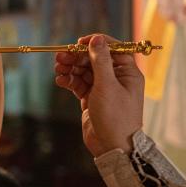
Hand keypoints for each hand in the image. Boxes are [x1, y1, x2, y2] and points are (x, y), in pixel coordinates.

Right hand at [55, 33, 143, 155]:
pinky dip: (70, 81)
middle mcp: (117, 78)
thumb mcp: (107, 85)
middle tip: (60, 56)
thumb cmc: (115, 117)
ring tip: (58, 68)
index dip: (95, 44)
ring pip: (84, 71)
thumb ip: (101, 61)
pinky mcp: (92, 99)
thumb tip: (97, 39)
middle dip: (77, 57)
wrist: (113, 147)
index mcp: (127, 73)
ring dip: (71, 68)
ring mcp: (103, 89)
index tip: (79, 42)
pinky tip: (60, 80)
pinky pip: (79, 84)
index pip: (113, 49)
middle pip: (95, 59)